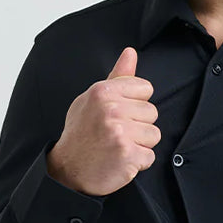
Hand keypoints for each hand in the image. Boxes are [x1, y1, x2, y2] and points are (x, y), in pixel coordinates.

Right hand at [47, 46, 159, 196]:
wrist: (68, 169)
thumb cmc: (82, 132)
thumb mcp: (93, 99)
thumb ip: (117, 77)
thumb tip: (131, 53)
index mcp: (103, 91)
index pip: (145, 88)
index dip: (135, 104)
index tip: (119, 114)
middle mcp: (111, 109)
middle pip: (152, 112)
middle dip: (139, 126)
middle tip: (116, 134)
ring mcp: (120, 132)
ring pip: (154, 135)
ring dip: (140, 145)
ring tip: (118, 147)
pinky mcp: (127, 155)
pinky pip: (150, 156)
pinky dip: (138, 163)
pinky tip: (119, 161)